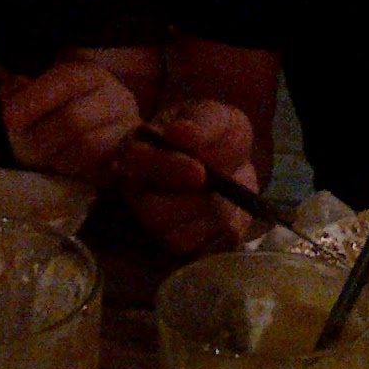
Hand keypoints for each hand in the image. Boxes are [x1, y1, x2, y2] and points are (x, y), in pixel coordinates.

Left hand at [1, 60, 142, 185]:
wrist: (92, 137)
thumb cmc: (56, 115)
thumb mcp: (35, 97)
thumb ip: (18, 91)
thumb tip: (12, 89)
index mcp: (90, 76)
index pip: (65, 81)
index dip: (35, 99)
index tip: (9, 118)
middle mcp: (115, 98)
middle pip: (74, 119)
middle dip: (41, 138)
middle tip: (22, 150)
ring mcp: (127, 129)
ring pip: (87, 147)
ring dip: (57, 158)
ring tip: (45, 158)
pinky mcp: (128, 159)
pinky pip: (99, 169)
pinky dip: (74, 171)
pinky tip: (62, 167)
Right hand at [111, 100, 257, 256]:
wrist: (233, 164)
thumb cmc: (217, 137)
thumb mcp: (220, 119)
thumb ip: (204, 122)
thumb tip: (181, 132)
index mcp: (138, 150)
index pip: (136, 162)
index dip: (168, 168)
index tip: (200, 171)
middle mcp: (136, 190)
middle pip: (152, 211)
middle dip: (194, 202)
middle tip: (221, 187)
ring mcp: (152, 222)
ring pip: (176, 235)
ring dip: (212, 215)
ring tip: (227, 192)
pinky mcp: (176, 244)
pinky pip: (198, 249)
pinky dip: (221, 231)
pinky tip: (228, 210)